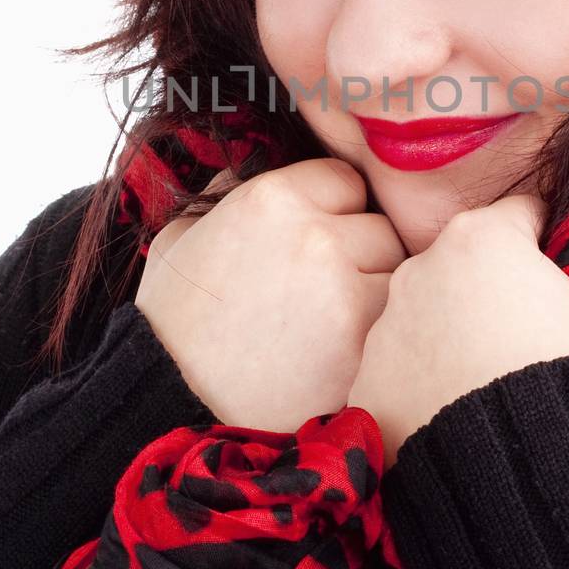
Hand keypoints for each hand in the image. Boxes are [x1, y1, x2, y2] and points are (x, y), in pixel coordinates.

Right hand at [134, 157, 407, 430]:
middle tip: (324, 289)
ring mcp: (345, 289)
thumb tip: (254, 164)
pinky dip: (377, 336)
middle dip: (360, 252)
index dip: (334, 209)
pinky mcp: (362, 343)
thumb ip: (225, 192)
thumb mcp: (180, 237)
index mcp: (272, 198)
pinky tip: (341, 351)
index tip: (316, 241)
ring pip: (396, 273)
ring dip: (375, 293)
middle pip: (379, 226)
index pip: (345, 180)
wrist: (171, 404)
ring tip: (331, 323)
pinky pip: (396, 322)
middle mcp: (315, 235)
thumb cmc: (172, 323)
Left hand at [346, 192, 568, 467]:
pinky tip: (463, 404)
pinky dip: (430, 374)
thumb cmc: (562, 379)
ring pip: (437, 310)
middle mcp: (421, 266)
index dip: (557, 247)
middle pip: (475, 261)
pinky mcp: (367, 373)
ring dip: (463, 330)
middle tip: (539, 337)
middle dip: (504, 288)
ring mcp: (386, 322)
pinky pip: (406, 360)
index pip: (528, 216)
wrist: (505, 478)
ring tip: (501, 377)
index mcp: (482, 236)